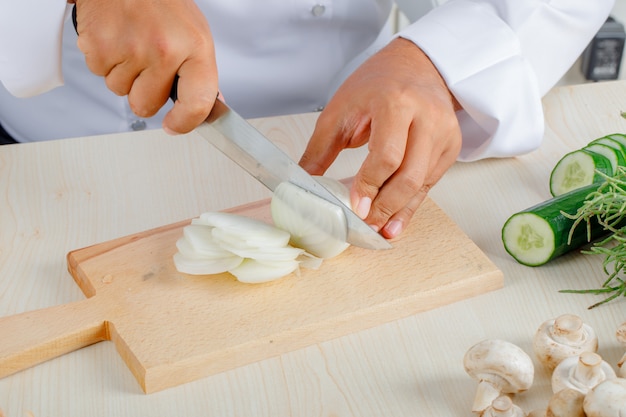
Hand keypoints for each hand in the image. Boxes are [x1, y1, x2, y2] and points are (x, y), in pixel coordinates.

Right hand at [73, 0, 217, 133]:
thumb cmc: (162, 2)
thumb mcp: (194, 33)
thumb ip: (198, 73)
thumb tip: (203, 109)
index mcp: (194, 48)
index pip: (197, 104)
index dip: (185, 123)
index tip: (175, 126)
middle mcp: (164, 50)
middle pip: (146, 106)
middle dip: (143, 92)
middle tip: (147, 63)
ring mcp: (130, 50)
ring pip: (120, 91)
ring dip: (123, 74)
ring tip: (132, 42)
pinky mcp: (98, 47)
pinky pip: (99, 74)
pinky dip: (105, 60)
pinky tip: (116, 37)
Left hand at [299, 38, 461, 238]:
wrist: (417, 65)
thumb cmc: (378, 83)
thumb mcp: (341, 109)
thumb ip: (320, 148)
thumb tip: (302, 183)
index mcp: (396, 102)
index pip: (387, 155)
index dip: (369, 185)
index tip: (355, 207)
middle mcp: (426, 117)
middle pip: (409, 176)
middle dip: (385, 206)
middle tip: (364, 224)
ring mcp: (444, 133)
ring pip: (422, 184)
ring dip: (398, 211)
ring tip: (378, 230)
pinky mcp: (451, 147)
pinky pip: (430, 184)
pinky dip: (411, 205)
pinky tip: (395, 221)